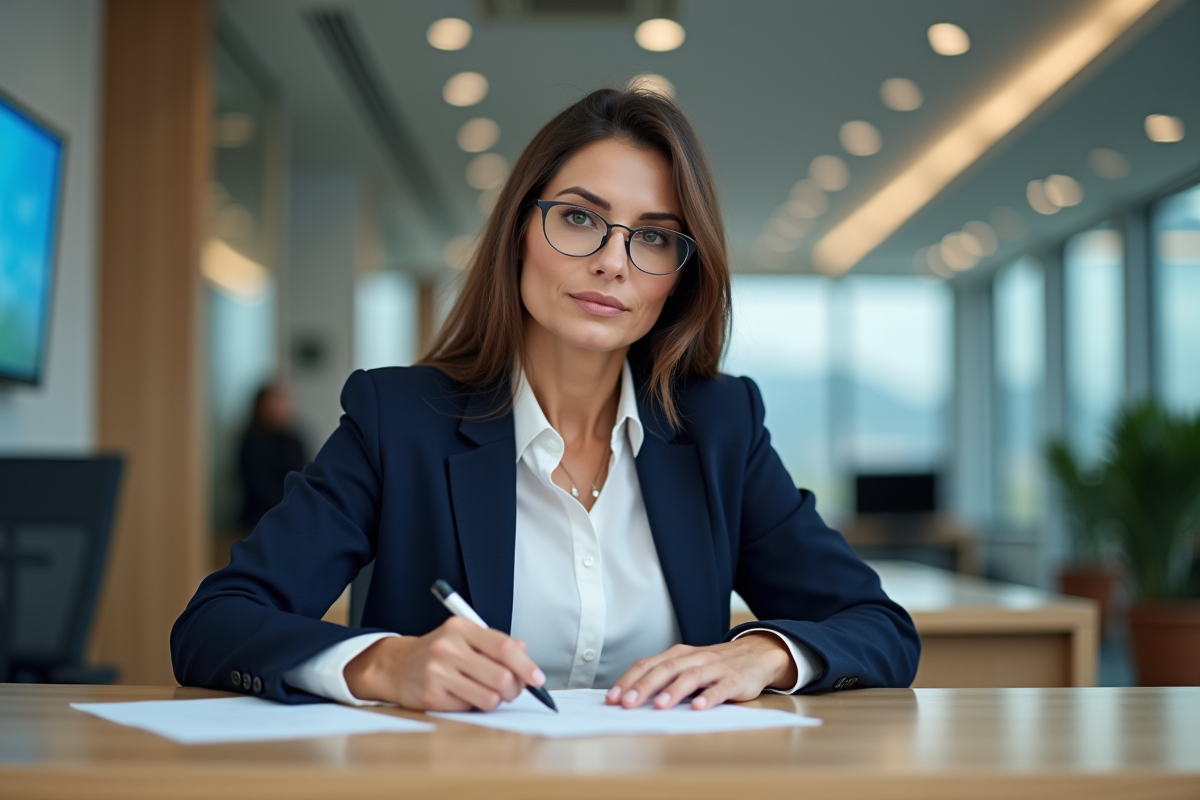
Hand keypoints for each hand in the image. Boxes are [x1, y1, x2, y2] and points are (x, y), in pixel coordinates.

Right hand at [342, 617, 545, 710]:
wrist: (396, 666)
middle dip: (514, 689)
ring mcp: (438, 673)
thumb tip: (525, 652)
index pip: (504, 647)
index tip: (538, 678)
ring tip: (486, 692)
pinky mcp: (431, 696)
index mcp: (461, 628)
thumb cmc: (438, 652)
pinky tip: (463, 695)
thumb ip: (496, 643)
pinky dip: (473, 705)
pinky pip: (469, 708)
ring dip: (495, 699)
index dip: (526, 665)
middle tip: (512, 690)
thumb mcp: (465, 637)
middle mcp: (448, 648)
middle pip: (501, 677)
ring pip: (489, 697)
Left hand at [605, 633, 795, 710]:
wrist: (756, 654)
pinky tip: (698, 707)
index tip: (612, 698)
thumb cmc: (714, 666)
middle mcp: (694, 658)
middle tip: (627, 704)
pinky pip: (721, 688)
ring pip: (691, 676)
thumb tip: (631, 698)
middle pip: (666, 669)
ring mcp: (715, 668)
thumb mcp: (687, 667)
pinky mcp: (735, 680)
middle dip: (644, 686)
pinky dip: (709, 696)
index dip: (629, 680)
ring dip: (674, 691)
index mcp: (678, 655)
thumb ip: (664, 679)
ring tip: (660, 706)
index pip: (648, 664)